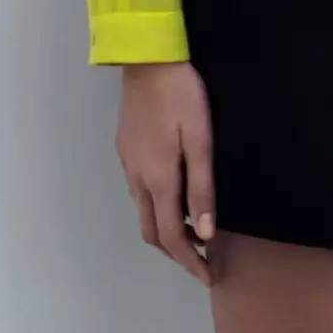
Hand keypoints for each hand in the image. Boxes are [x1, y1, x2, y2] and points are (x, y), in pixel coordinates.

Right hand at [115, 61, 216, 286]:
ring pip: (142, 209)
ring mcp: (127, 160)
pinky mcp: (124, 145)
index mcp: (158, 178)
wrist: (147, 57)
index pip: (171, 237)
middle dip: (175, 252)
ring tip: (191, 228)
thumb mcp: (200, 139)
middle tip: (201, 259)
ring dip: (164, 228)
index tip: (208, 275)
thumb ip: (201, 188)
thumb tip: (204, 234)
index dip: (190, 262)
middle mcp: (137, 176)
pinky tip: (172, 192)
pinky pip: (138, 188)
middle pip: (151, 230)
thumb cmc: (181, 95)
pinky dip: (155, 204)